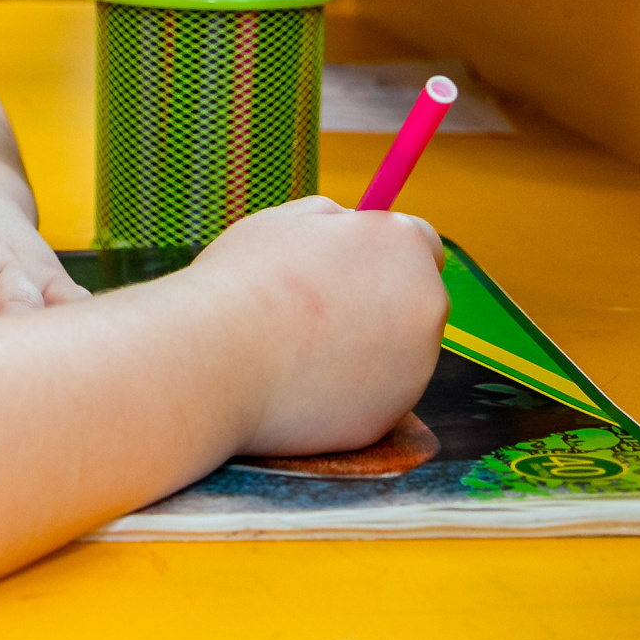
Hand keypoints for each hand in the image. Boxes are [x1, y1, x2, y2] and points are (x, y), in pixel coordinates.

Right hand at [190, 196, 446, 455]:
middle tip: (316, 309)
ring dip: (362, 349)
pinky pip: (371, 397)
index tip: (355, 265)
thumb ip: (333, 222)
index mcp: (403, 246)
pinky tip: (297, 384)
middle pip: (416, 301)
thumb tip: (351, 228)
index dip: (385, 253)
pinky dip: (345, 392)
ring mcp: (414, 368)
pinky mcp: (388, 417)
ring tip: (296, 347)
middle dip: (379, 302)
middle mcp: (425, 306)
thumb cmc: (243, 282)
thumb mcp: (287, 221)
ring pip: (395, 354)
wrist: (214, 362)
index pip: (423, 244)